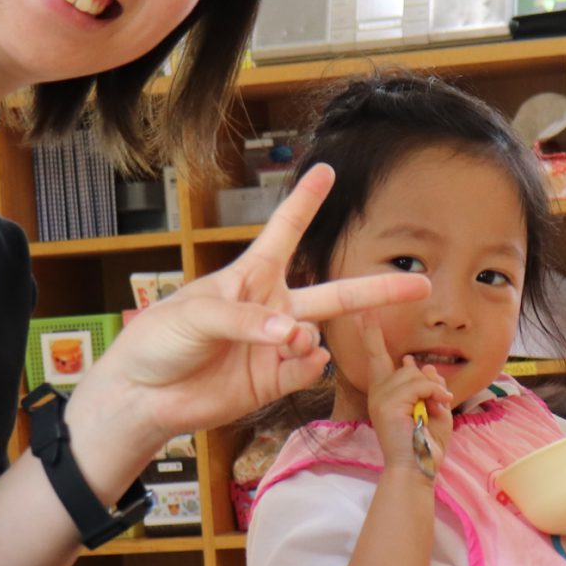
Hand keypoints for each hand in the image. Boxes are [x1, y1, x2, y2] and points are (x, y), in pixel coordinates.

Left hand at [67, 165, 429, 471]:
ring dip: (308, 338)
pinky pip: (306, 370)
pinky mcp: (273, 381)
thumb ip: (248, 321)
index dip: (306, 202)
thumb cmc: (159, 340)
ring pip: (320, 335)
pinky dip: (304, 365)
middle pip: (335, 293)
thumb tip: (295, 335)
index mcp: (250, 276)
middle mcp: (271, 308)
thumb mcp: (196, 315)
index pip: (285, 231)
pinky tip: (292, 361)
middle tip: (422, 284)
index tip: (326, 170)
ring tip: (287, 343)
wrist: (143, 395)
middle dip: (379, 289)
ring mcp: (276, 347)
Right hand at [357, 311, 452, 476]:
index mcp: (385, 393)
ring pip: (413, 374)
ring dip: (434, 388)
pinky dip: (434, 392)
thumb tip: (417, 362)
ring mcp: (380, 398)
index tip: (366, 313)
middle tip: (440, 398)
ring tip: (441, 404)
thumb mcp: (431, 406)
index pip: (376, 358)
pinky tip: (440, 404)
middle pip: (404, 366)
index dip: (371, 334)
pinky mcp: (388, 404)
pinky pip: (418, 383)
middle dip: (426, 379)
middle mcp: (378, 393)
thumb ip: (425, 383)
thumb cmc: (425, 442)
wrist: (418, 467)